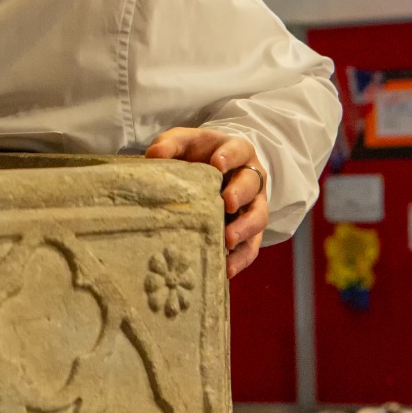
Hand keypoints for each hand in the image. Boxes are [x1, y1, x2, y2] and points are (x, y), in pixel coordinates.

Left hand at [145, 127, 268, 277]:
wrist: (213, 170)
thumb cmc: (198, 153)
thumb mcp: (184, 142)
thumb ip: (171, 144)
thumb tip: (153, 155)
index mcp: (238, 152)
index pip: (239, 150)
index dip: (230, 157)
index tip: (217, 165)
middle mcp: (251, 178)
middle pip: (252, 185)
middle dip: (240, 193)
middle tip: (227, 202)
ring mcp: (254, 205)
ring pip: (258, 217)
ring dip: (244, 230)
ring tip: (227, 241)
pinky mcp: (250, 231)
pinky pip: (252, 246)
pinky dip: (241, 259)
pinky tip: (226, 269)